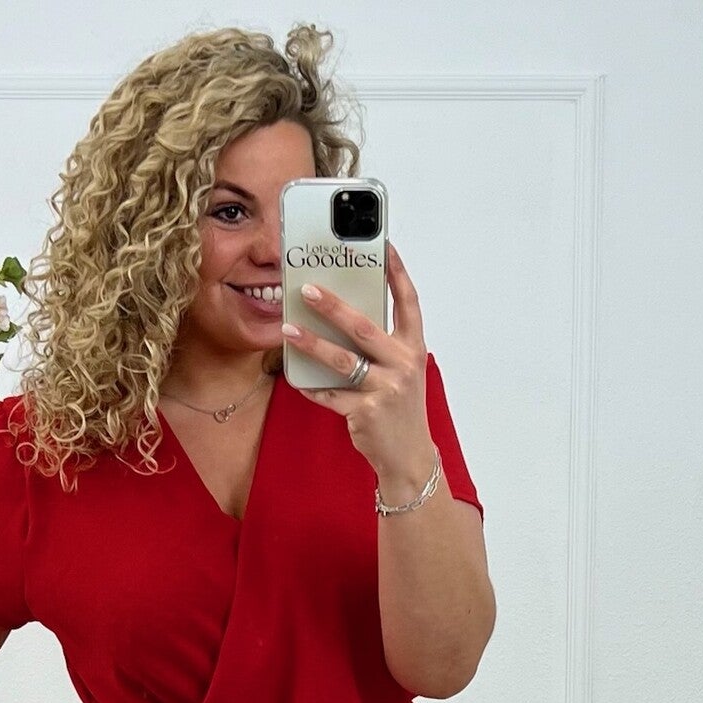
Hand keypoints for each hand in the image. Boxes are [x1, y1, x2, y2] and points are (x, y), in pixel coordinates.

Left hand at [281, 242, 434, 495]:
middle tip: (307, 289)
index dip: (396, 272)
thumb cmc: (401, 408)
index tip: (383, 246)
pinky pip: (330, 394)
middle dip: (333, 306)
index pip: (408, 302)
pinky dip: (311, 386)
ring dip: (311, 343)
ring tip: (288, 330)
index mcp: (413, 348)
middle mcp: (403, 364)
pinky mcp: (366, 412)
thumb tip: (343, 316)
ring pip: (341, 360)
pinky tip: (296, 377)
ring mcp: (385, 389)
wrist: (410, 456)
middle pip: (364, 327)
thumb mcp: (402, 371)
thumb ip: (382, 345)